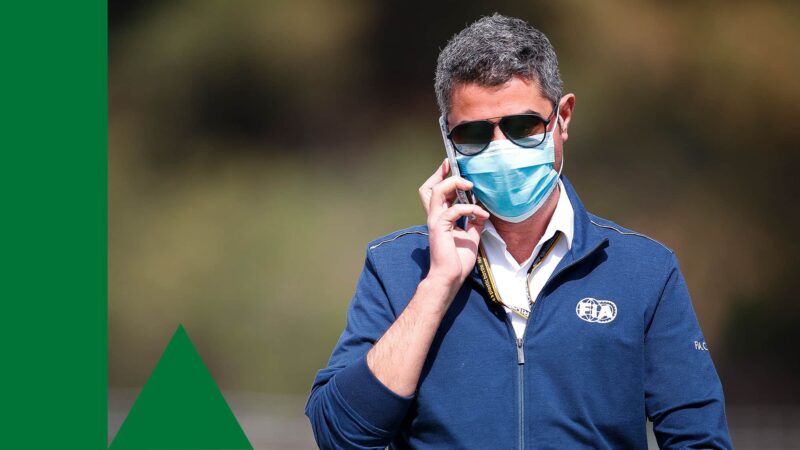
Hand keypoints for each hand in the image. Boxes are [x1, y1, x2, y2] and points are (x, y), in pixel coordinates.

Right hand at [418, 159, 489, 290]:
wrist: (450, 277)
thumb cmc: (457, 260)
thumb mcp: (470, 236)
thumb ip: (473, 223)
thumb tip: (482, 212)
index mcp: (440, 217)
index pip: (435, 192)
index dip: (441, 177)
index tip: (451, 166)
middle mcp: (435, 216)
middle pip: (429, 187)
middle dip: (441, 174)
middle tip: (453, 166)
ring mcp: (435, 221)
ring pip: (438, 192)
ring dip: (455, 184)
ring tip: (471, 185)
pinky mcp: (439, 228)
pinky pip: (453, 210)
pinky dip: (469, 209)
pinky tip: (481, 214)